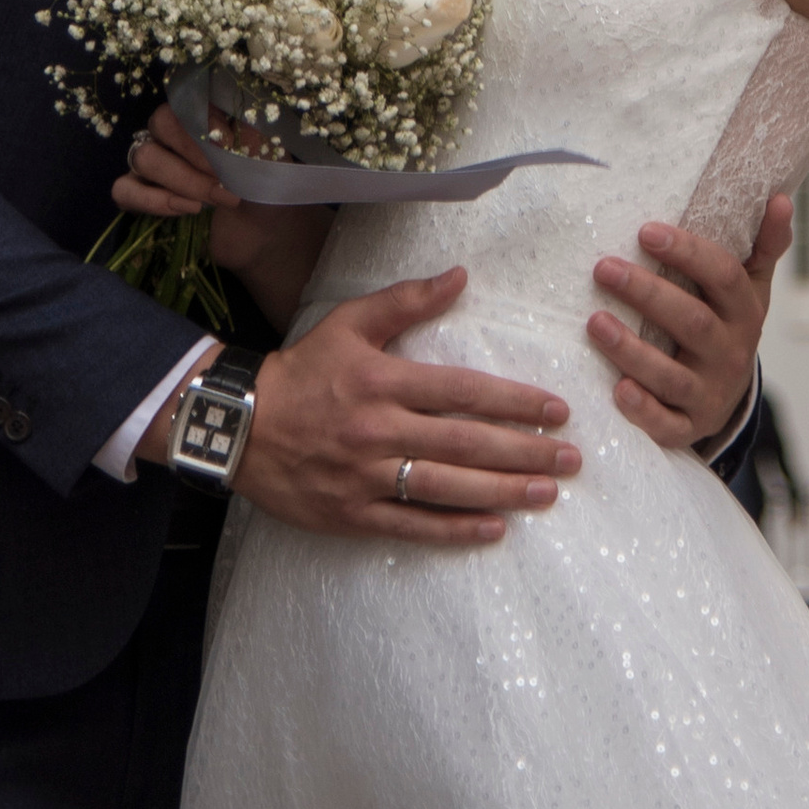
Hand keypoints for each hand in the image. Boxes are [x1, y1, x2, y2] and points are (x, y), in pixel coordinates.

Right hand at [111, 104, 330, 324]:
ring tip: (213, 200)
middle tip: (223, 180)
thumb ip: (250, 134)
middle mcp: (177, 131)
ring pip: (142, 155)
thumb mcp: (271, 157)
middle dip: (193, 153)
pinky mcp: (143, 195)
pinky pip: (124, 189)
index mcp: (208, 113)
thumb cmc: (269, 189)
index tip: (230, 147)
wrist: (266, 237)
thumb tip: (231, 123)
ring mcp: (157, 162)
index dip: (205, 120)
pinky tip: (186, 209)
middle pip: (161, 121)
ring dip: (181, 180)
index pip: (189, 96)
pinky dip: (152, 200)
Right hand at [235, 271, 582, 544]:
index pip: (462, 394)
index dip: (514, 402)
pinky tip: (494, 529)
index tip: (556, 410)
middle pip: (464, 444)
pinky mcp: (351, 514)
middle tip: (570, 458)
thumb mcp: (349, 323)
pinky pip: (412, 526)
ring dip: (502, 492)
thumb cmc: (302, 371)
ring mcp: (365, 478)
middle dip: (524, 452)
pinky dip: (454, 531)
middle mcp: (379, 432)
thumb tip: (460, 277)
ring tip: (547, 493)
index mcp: (383, 383)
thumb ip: (407, 301)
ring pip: (446, 489)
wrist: (238, 425)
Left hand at [587, 190, 792, 449]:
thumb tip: (780, 198)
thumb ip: (763, 246)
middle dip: (647, 293)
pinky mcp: (687, 426)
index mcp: (745, 311)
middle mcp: (730, 353)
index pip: (722, 276)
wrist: (728, 396)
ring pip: (672, 374)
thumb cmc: (727, 325)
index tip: (646, 231)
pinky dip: (643, 410)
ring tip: (595, 322)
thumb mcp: (750, 288)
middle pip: (692, 321)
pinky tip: (617, 390)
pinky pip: (667, 424)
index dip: (687, 253)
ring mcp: (709, 393)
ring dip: (632, 350)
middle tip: (604, 267)